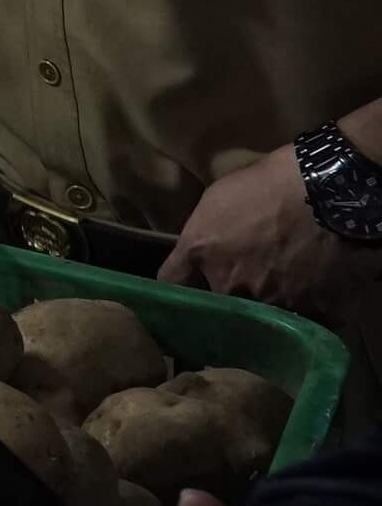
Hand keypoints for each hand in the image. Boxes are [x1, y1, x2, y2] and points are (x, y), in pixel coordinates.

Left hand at [161, 147, 374, 321]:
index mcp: (201, 253)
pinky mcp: (316, 316)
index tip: (189, 283)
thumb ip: (204, 234)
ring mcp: (274, 306)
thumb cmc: (273, 183)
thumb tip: (205, 250)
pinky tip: (318, 291)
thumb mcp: (219, 198)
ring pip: (265, 317)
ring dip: (271, 303)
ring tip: (288, 283)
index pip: (172, 282)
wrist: (332, 195)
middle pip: (220, 304)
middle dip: (228, 294)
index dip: (182, 283)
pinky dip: (311, 309)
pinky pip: (308, 322)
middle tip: (249, 278)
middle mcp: (231, 288)